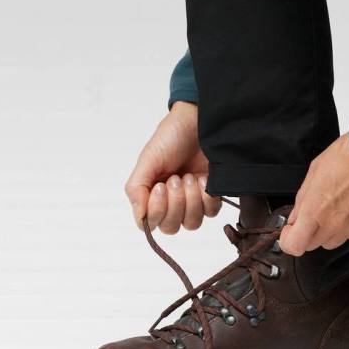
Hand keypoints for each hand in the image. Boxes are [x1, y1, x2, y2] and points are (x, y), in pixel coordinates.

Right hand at [124, 101, 223, 232]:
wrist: (197, 121)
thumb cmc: (171, 137)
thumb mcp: (148, 159)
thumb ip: (137, 189)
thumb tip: (140, 216)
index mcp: (151, 195)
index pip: (150, 223)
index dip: (157, 211)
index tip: (161, 186)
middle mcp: (171, 201)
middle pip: (171, 226)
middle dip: (175, 203)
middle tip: (177, 178)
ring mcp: (192, 200)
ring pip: (192, 223)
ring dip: (191, 201)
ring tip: (189, 177)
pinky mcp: (211, 194)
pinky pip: (210, 212)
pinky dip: (207, 198)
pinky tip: (203, 179)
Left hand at [277, 131, 348, 253]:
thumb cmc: (347, 156)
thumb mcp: (314, 172)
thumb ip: (303, 199)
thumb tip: (296, 216)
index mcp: (315, 211)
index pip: (293, 246)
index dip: (288, 239)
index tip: (290, 228)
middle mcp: (333, 225)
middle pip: (312, 245)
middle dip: (309, 232)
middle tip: (314, 211)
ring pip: (334, 241)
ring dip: (330, 230)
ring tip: (336, 205)